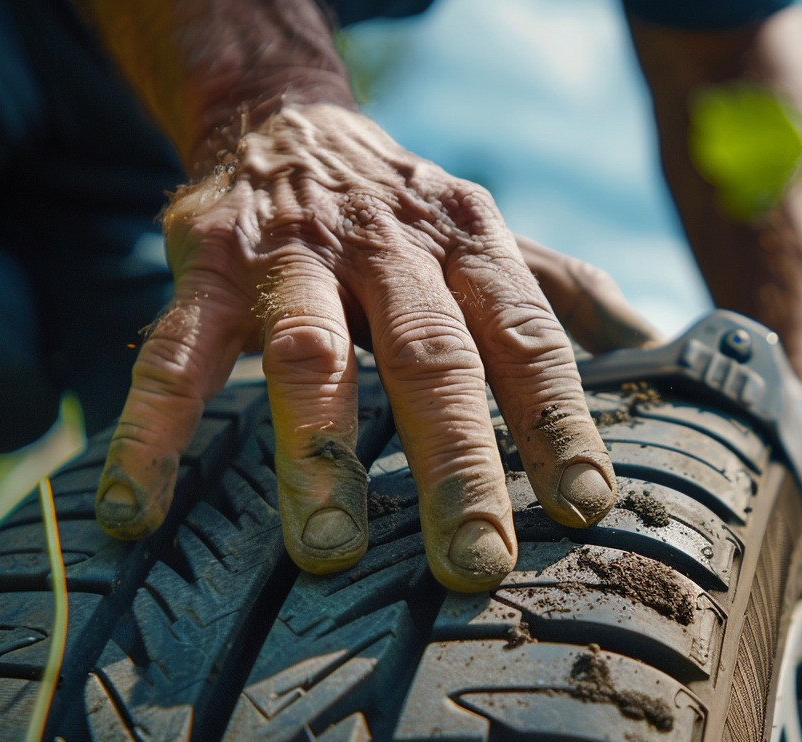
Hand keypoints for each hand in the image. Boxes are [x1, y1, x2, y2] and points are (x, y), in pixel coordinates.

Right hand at [95, 103, 620, 591]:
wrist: (289, 121)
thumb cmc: (408, 217)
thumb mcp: (495, 240)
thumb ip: (573, 293)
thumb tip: (663, 342)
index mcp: (473, 248)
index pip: (528, 341)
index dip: (560, 421)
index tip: (584, 506)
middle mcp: (392, 248)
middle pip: (430, 358)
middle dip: (454, 462)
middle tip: (473, 561)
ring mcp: (293, 255)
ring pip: (306, 355)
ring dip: (317, 453)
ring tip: (325, 550)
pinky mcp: (204, 265)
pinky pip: (172, 355)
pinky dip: (152, 432)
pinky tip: (139, 511)